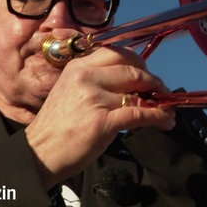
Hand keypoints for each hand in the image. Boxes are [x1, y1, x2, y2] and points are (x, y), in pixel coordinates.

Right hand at [25, 45, 175, 188]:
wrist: (39, 153)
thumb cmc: (57, 126)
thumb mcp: (71, 92)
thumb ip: (97, 82)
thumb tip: (132, 83)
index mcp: (78, 67)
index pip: (117, 53)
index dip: (139, 62)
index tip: (148, 73)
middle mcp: (86, 77)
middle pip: (132, 69)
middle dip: (153, 81)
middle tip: (162, 91)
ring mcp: (94, 98)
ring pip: (139, 92)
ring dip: (159, 101)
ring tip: (167, 110)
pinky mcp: (103, 121)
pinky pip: (140, 113)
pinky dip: (158, 117)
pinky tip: (165, 121)